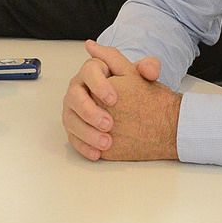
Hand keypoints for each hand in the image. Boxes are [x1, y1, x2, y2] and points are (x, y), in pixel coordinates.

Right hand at [62, 40, 177, 161]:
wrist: (131, 107)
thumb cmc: (133, 87)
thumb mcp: (142, 76)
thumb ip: (150, 68)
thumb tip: (150, 70)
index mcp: (92, 70)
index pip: (90, 70)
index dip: (99, 85)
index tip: (114, 100)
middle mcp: (78, 88)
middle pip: (75, 96)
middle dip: (90, 111)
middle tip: (109, 124)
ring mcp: (73, 109)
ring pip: (71, 120)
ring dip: (87, 132)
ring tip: (107, 143)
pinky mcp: (73, 127)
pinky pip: (73, 138)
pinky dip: (84, 147)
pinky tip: (97, 154)